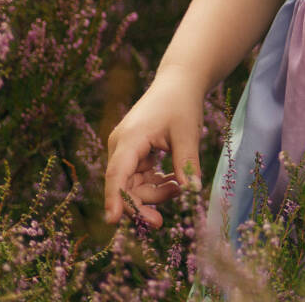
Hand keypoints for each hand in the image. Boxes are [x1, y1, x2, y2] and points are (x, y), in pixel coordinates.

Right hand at [104, 65, 203, 227]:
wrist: (179, 81)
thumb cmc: (182, 103)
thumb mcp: (187, 134)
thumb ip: (186, 165)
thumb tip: (191, 194)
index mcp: (129, 139)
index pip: (117, 174)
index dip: (114, 198)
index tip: (113, 222)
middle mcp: (121, 145)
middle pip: (125, 186)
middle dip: (143, 204)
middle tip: (160, 223)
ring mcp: (126, 149)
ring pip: (133, 185)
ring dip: (154, 192)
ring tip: (180, 187)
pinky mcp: (133, 152)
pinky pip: (140, 177)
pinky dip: (156, 183)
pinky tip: (175, 180)